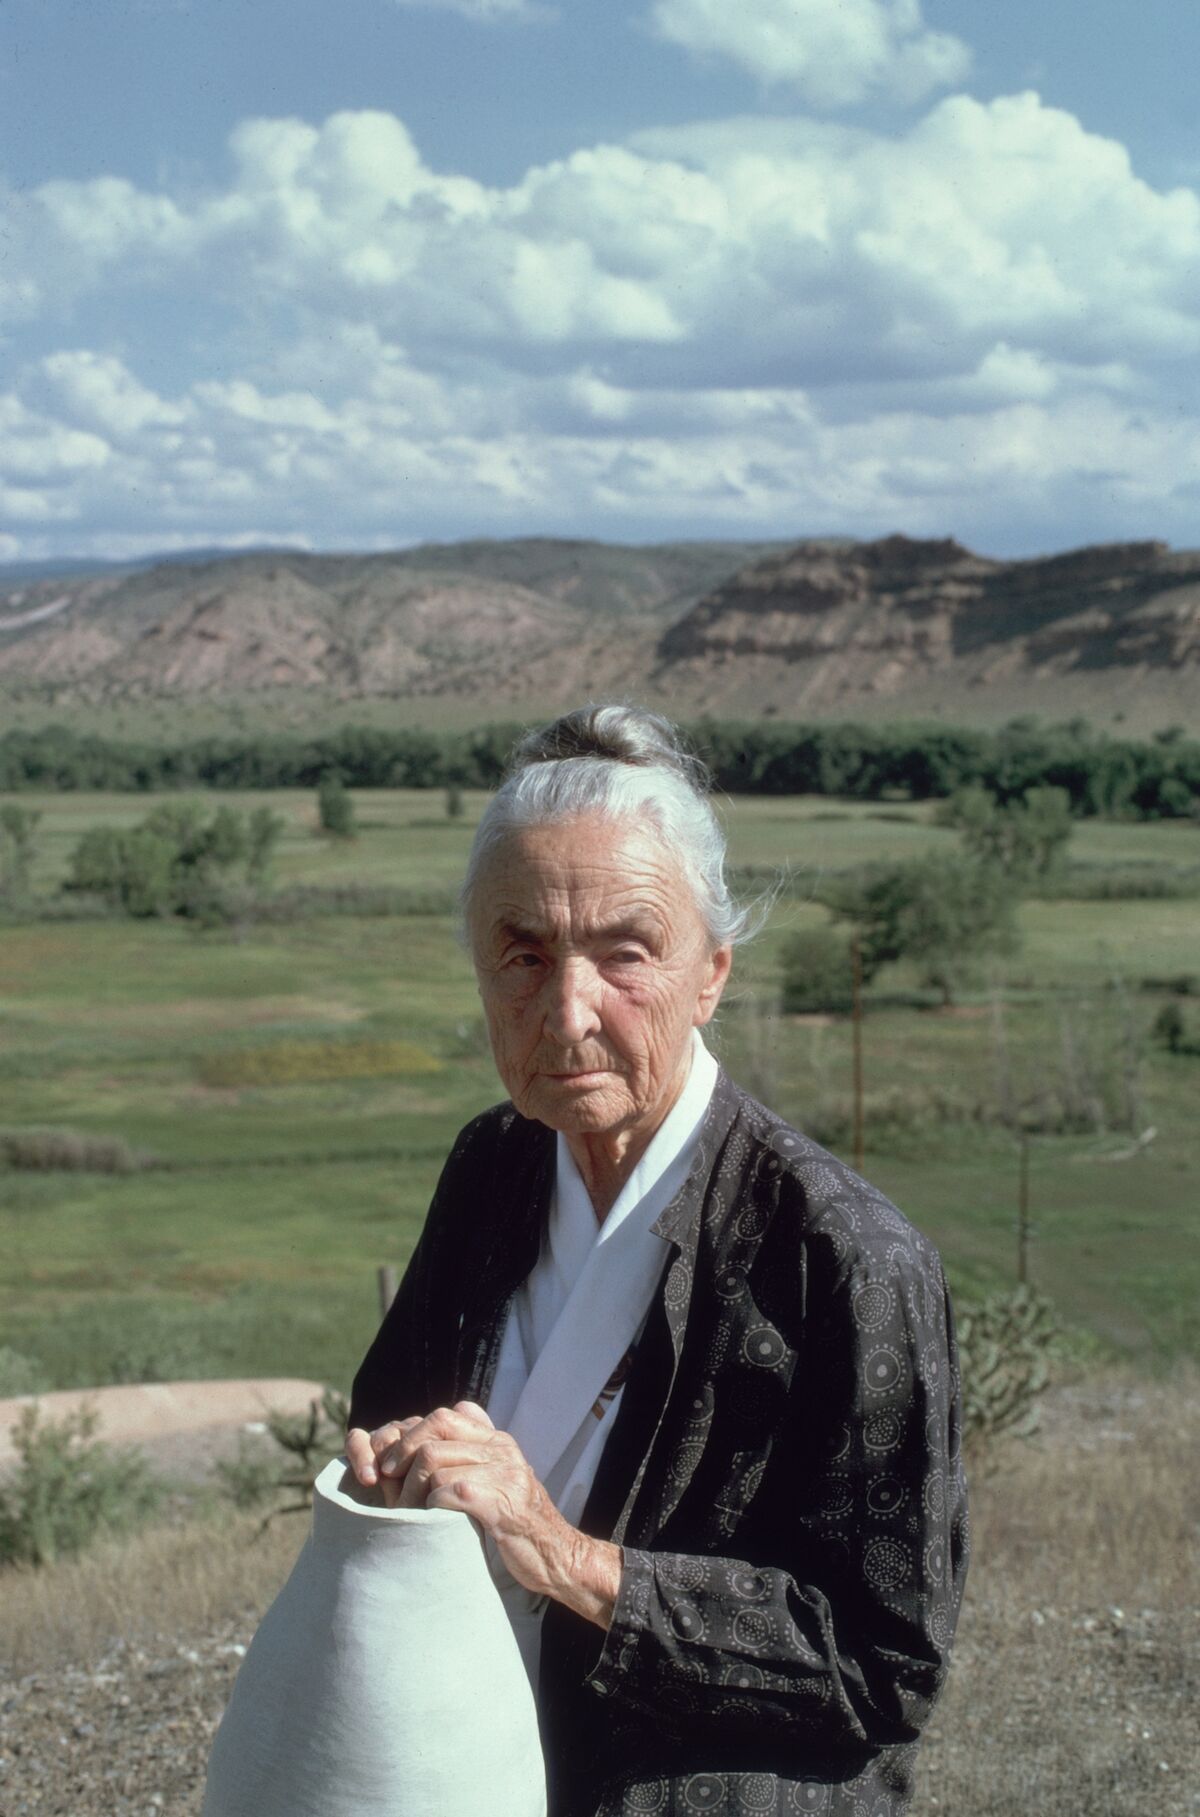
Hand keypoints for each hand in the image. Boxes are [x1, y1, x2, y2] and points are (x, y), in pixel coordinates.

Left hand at [344, 1401, 620, 1627]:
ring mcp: (503, 1473)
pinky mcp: (501, 1503)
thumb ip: (470, 1455)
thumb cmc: (515, 1523)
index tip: (391, 1460)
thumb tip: (431, 1434)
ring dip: (412, 1488)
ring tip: (407, 1509)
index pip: (445, 1416)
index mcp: (497, 1440)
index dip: (411, 1433)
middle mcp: (502, 1449)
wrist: (557, 1557)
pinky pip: (449, 1492)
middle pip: (436, 1429)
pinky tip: (432, 1521)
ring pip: (436, 1462)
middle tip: (385, 1477)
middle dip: (403, 1450)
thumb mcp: (497, 1479)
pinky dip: (431, 1507)